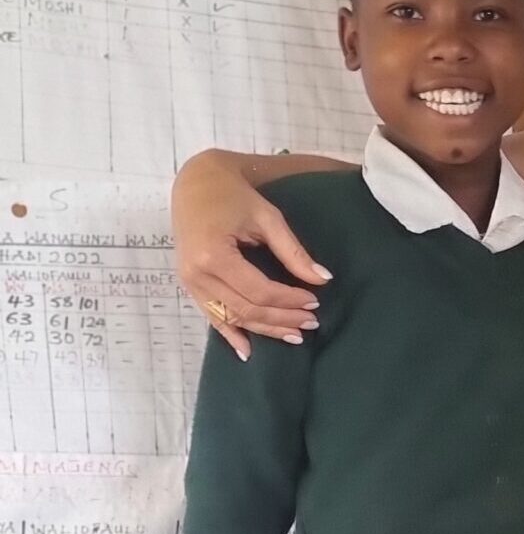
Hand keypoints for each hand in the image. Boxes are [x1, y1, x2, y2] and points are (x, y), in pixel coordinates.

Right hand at [172, 151, 331, 359]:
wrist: (196, 183)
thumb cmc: (234, 196)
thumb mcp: (267, 217)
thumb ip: (293, 251)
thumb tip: (323, 278)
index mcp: (213, 255)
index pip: (259, 290)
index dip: (289, 299)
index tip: (315, 300)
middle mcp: (196, 275)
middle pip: (245, 309)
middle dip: (281, 318)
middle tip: (311, 322)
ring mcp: (189, 283)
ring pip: (230, 318)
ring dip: (263, 329)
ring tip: (293, 336)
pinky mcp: (189, 285)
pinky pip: (211, 316)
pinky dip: (230, 334)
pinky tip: (247, 350)